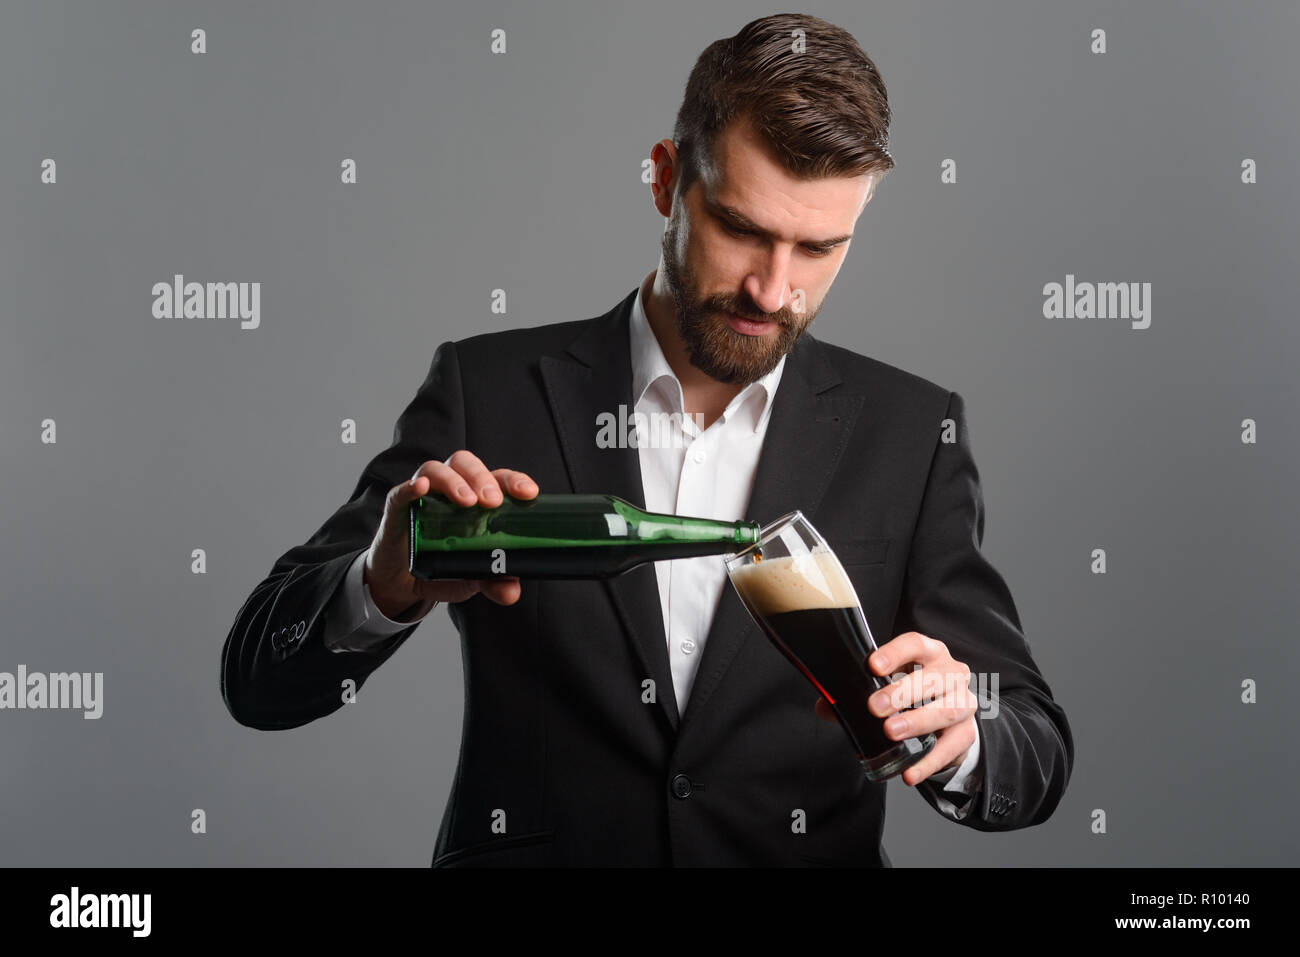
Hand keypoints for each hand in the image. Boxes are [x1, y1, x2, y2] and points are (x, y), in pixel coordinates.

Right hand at [365, 450, 538, 616]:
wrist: (401, 582)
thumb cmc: (440, 567)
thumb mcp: (470, 578)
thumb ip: (492, 582)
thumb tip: (512, 591)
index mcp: (476, 500)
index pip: (497, 479)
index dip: (513, 481)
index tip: (529, 493)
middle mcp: (450, 490)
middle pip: (467, 464)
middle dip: (482, 478)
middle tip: (492, 501)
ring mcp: (423, 496)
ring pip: (436, 469)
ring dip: (453, 481)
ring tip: (466, 501)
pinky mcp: (397, 508)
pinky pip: (401, 492)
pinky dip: (410, 487)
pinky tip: (420, 487)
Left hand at [814, 631, 977, 785]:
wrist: (944, 718)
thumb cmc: (909, 692)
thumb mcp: (886, 685)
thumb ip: (855, 692)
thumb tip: (825, 705)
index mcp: (929, 653)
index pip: (915, 644)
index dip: (895, 653)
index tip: (872, 666)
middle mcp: (952, 673)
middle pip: (933, 678)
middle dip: (902, 692)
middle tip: (875, 707)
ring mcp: (964, 701)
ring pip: (948, 709)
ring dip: (918, 721)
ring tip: (891, 733)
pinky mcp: (967, 733)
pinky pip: (951, 748)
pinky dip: (929, 762)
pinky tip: (909, 773)